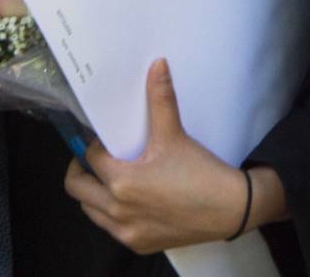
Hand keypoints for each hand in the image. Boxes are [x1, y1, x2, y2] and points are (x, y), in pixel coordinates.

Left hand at [64, 59, 270, 253]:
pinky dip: (111, 214)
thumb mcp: (175, 135)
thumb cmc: (201, 173)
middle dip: (81, 171)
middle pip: (78, 189)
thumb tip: (157, 64)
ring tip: (109, 179)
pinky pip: (110, 228)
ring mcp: (127, 231)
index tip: (104, 140)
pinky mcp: (138, 244)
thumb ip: (161, 99)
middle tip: (93, 159)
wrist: (231, 209)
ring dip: (93, 194)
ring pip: (91, 211)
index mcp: (122, 181)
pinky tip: (128, 200)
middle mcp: (118, 210)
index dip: (94, 146)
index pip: (91, 158)